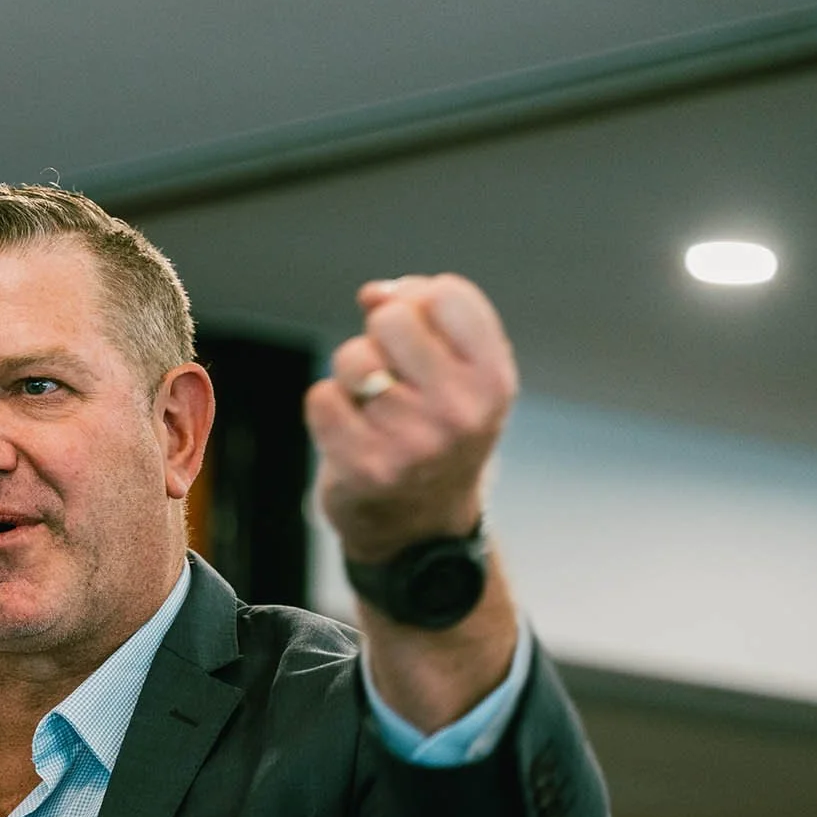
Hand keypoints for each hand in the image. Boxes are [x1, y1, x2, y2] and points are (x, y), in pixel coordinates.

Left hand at [304, 274, 517, 562]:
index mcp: (494, 380)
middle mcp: (462, 413)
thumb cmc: (434, 424)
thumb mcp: (455, 369)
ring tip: (373, 407)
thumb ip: (423, 313)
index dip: (419, 302)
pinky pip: (321, 398)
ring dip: (351, 376)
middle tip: (392, 374)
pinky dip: (328, 407)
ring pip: (352, 359)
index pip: (445, 293)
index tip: (421, 335)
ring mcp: (414, 444)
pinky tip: (350, 431)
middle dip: (379, 337)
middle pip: (391, 319)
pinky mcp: (366, 468)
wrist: (418, 522)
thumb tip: (373, 294)